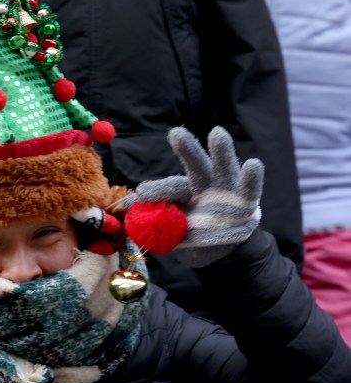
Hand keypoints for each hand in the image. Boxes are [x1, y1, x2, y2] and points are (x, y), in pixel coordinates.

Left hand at [127, 126, 263, 266]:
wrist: (224, 248)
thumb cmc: (193, 232)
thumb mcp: (172, 231)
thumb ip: (156, 223)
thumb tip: (130, 214)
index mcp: (185, 189)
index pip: (171, 187)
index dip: (157, 191)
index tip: (141, 194)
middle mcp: (206, 183)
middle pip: (196, 165)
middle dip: (187, 149)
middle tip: (175, 133)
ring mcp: (228, 188)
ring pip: (224, 167)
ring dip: (221, 152)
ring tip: (217, 134)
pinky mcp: (246, 199)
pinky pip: (250, 188)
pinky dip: (252, 178)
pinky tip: (252, 164)